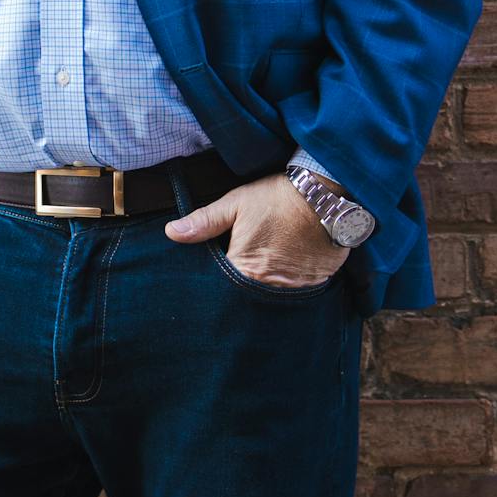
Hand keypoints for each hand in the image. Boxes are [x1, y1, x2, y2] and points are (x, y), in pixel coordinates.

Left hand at [164, 170, 349, 288]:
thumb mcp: (236, 203)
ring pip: (270, 301)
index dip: (215, 286)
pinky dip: (288, 289)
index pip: (220, 290)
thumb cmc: (277, 198)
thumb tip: (171, 232)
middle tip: (239, 279)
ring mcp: (293, 290)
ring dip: (264, 293)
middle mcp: (268, 287)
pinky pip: (295, 297)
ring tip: (263, 276)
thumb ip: (204, 222)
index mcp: (244, 269)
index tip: (213, 281)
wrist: (324, 195)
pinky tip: (286, 274)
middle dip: (239, 294)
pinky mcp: (314, 287)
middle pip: (245, 300)